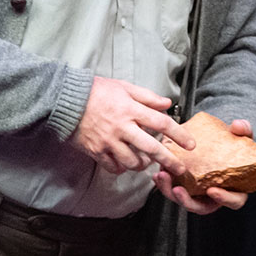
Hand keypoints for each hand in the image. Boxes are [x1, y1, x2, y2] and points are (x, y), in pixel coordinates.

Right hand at [71, 77, 194, 175]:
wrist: (65, 100)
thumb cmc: (96, 91)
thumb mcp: (124, 87)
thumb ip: (147, 97)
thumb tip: (167, 103)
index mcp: (130, 109)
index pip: (161, 123)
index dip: (178, 135)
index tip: (190, 144)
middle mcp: (122, 127)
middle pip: (151, 148)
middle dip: (169, 160)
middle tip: (180, 169)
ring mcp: (108, 141)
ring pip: (132, 161)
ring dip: (144, 164)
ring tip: (147, 161)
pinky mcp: (96, 151)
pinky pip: (113, 166)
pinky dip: (122, 168)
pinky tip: (125, 163)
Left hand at [152, 118, 254, 214]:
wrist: (222, 145)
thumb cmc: (235, 147)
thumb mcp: (243, 137)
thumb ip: (243, 131)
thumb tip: (237, 125)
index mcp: (235, 189)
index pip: (234, 201)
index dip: (224, 198)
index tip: (213, 191)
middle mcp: (216, 196)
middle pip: (201, 206)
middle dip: (187, 200)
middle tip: (178, 189)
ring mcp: (200, 194)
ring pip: (184, 200)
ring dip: (170, 191)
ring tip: (162, 176)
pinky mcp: (186, 187)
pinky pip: (174, 190)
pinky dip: (164, 184)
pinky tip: (158, 173)